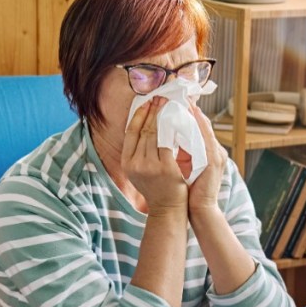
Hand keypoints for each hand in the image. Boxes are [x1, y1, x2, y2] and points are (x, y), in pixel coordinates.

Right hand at [122, 97, 187, 214]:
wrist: (168, 209)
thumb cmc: (156, 188)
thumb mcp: (140, 171)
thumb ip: (139, 152)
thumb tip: (144, 127)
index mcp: (126, 162)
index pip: (131, 132)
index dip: (139, 114)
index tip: (147, 102)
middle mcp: (135, 163)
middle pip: (144, 130)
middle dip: (153, 111)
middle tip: (161, 97)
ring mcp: (150, 166)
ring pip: (156, 133)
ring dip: (163, 116)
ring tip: (169, 104)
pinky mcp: (165, 168)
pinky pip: (168, 142)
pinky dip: (173, 129)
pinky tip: (179, 119)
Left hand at [187, 101, 226, 216]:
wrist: (201, 209)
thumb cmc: (191, 190)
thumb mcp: (186, 167)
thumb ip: (182, 152)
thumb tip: (167, 136)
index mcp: (210, 151)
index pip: (199, 126)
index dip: (189, 112)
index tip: (177, 99)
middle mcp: (216, 150)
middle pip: (202, 122)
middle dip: (189, 108)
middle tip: (177, 94)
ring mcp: (217, 154)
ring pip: (204, 127)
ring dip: (192, 112)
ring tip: (180, 100)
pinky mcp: (214, 160)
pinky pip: (205, 137)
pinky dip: (197, 125)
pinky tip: (188, 115)